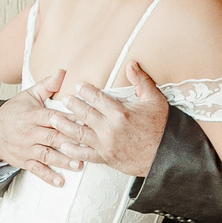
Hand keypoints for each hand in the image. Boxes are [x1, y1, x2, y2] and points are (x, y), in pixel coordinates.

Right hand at [0, 70, 81, 186]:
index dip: (68, 119)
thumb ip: (47, 86)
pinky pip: (36, 170)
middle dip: (70, 141)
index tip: (85, 121)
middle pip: (52, 137)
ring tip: (78, 164)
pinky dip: (48, 176)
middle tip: (88, 145)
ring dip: (62, 161)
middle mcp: (29, 132)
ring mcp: (26, 148)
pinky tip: (61, 182)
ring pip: (46, 155)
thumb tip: (63, 71)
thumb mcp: (29, 96)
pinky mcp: (24, 161)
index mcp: (33, 115)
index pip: (53, 117)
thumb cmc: (15, 111)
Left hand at [49, 62, 168, 176]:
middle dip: (72, 106)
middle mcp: (110, 128)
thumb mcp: (155, 100)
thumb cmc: (162, 127)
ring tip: (54, 119)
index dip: (85, 91)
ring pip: (79, 133)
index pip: (97, 98)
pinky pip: (86, 154)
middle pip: (84, 114)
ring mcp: (106, 144)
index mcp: (120, 113)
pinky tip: (64, 146)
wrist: (167, 155)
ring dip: (65, 125)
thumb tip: (131, 64)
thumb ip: (141, 81)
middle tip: (63, 100)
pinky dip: (73, 151)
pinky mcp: (107, 158)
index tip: (78, 86)